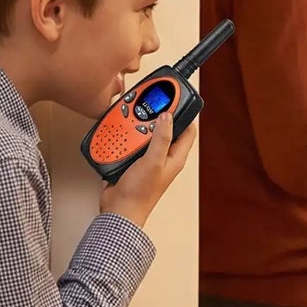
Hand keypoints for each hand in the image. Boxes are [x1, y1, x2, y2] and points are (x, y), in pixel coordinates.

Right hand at [99, 109, 196, 229]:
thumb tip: (167, 116)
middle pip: (164, 127)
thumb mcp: (154, 161)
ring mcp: (148, 158)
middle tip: (146, 103)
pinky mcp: (132, 159)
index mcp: (175, 157)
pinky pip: (131, 141)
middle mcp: (163, 156)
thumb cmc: (139, 193)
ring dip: (138, 124)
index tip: (174, 97)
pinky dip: (126, 133)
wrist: (118, 209)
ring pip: (146, 132)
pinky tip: (119, 130)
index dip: (184, 111)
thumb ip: (161, 138)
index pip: (188, 129)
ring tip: (130, 115)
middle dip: (156, 115)